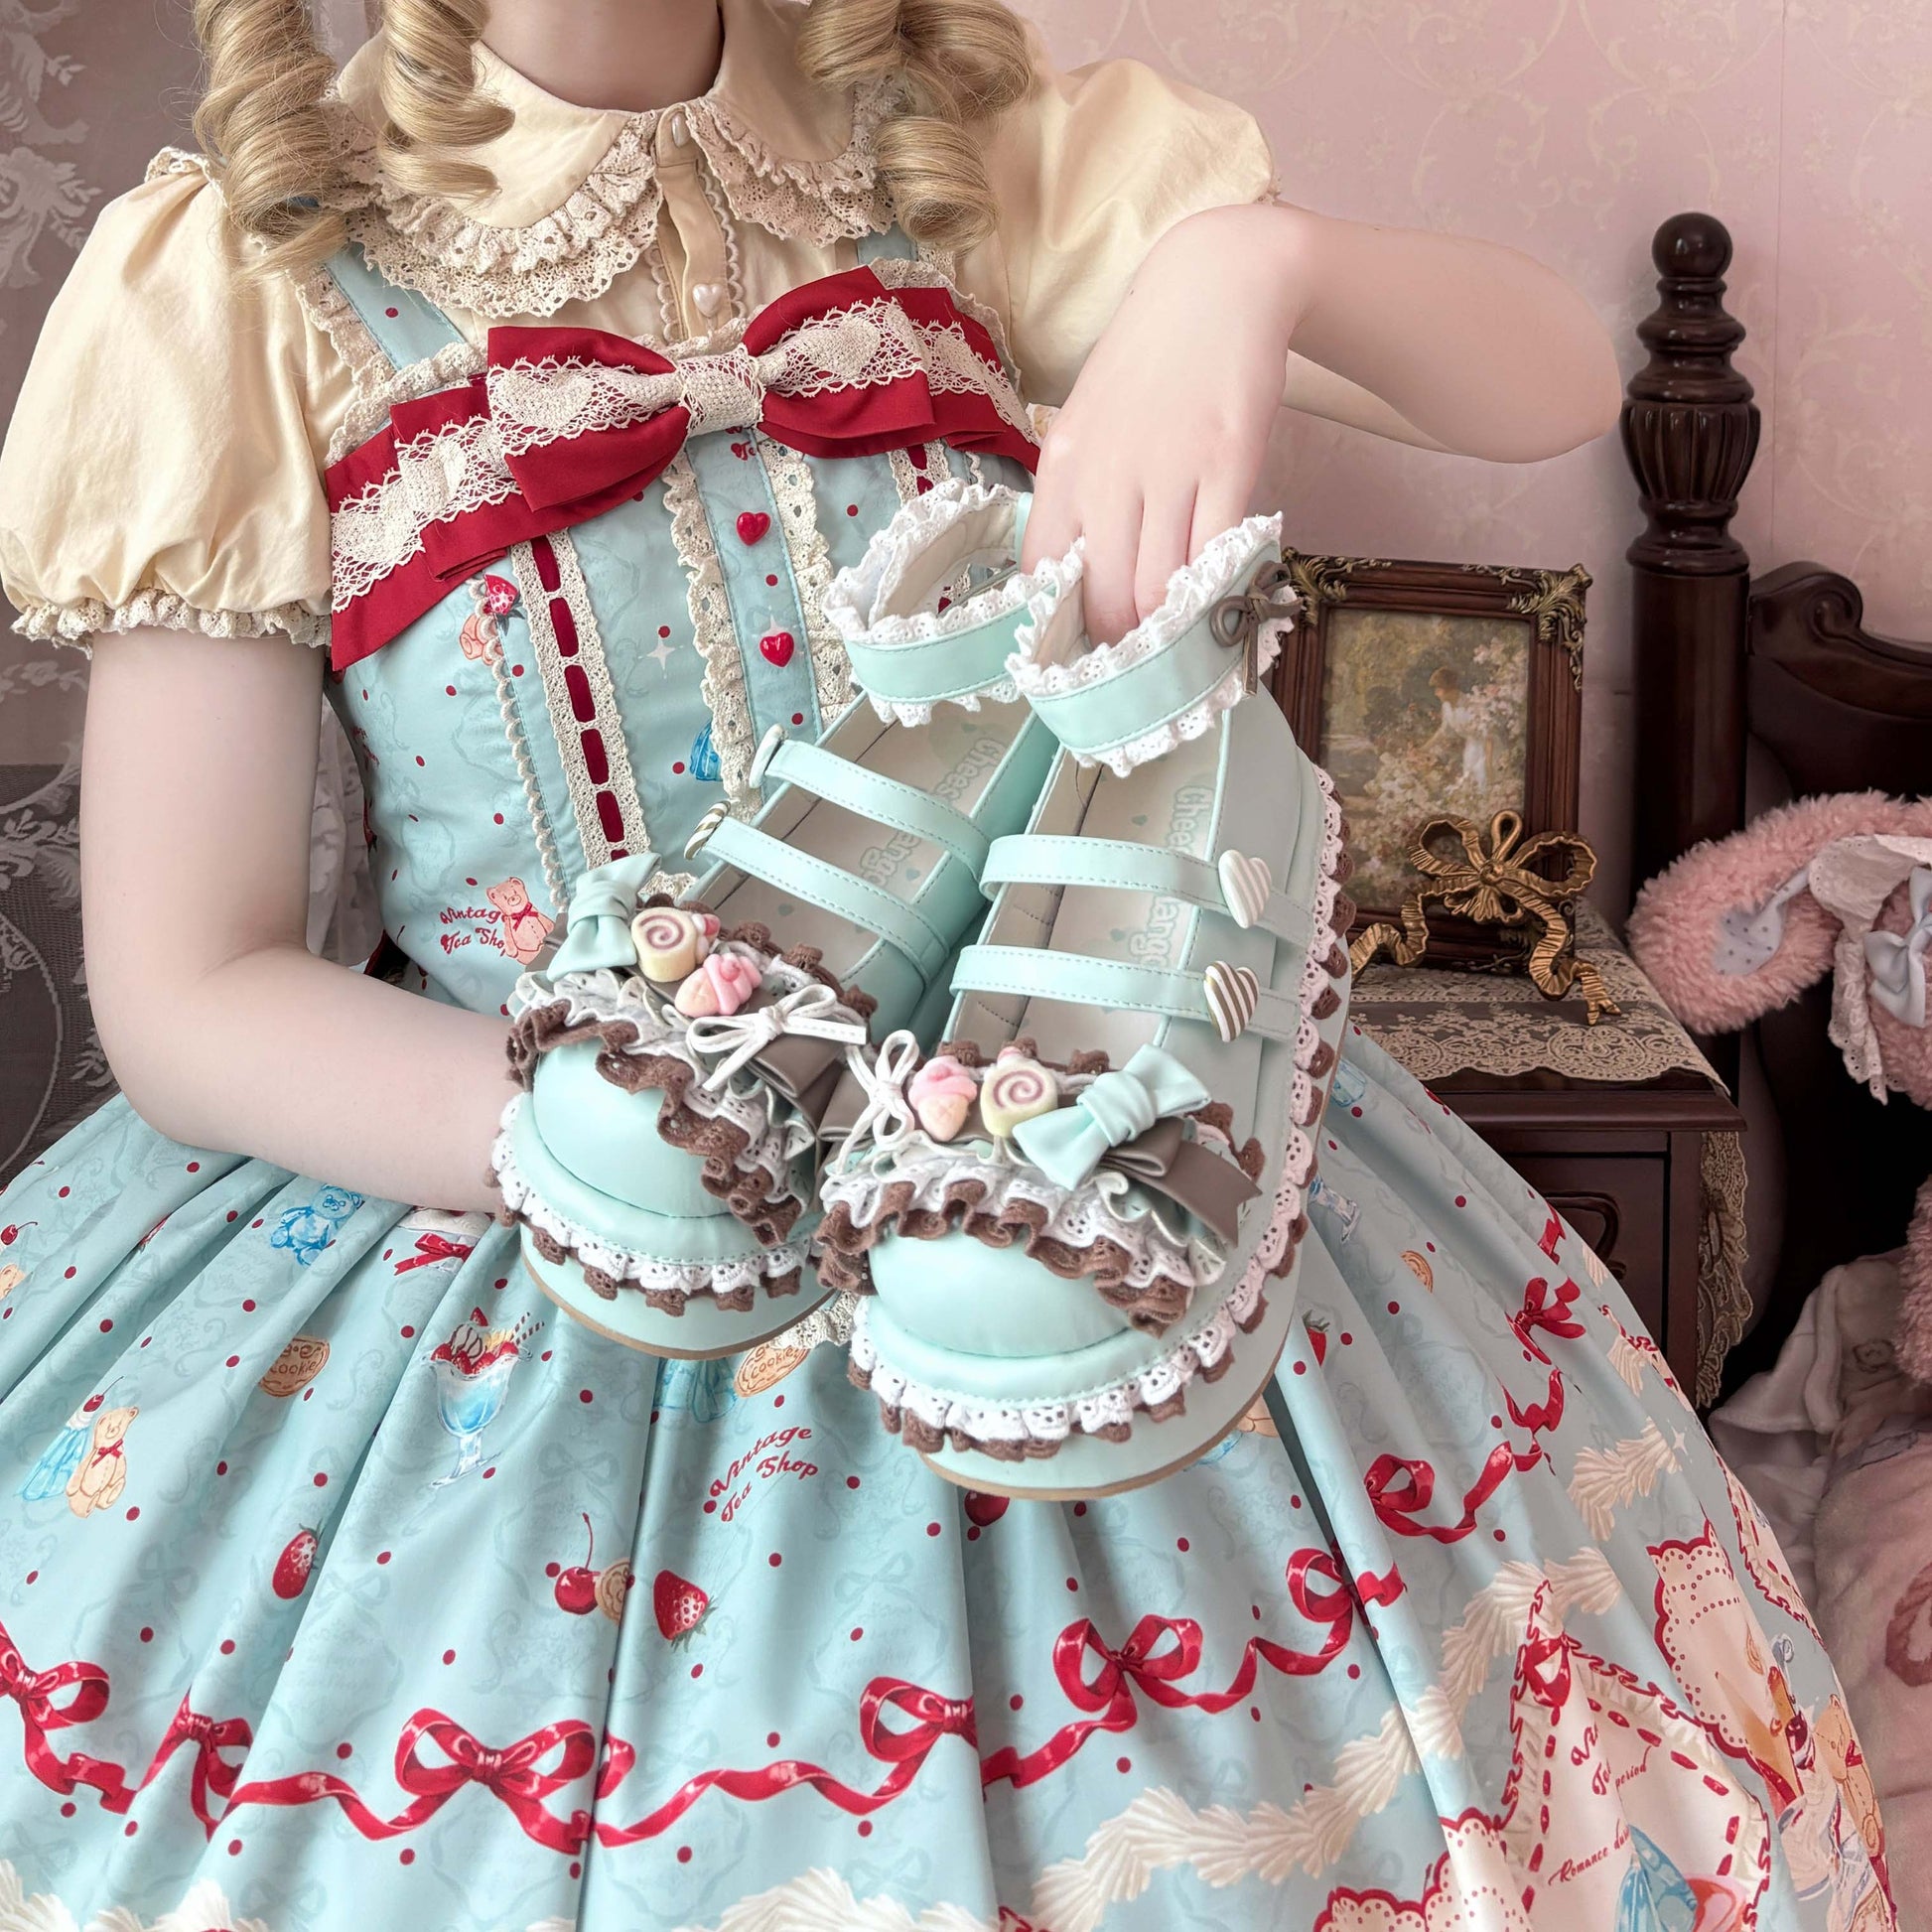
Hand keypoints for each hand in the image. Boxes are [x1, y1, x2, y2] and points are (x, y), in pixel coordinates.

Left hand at [1019, 203, 1301, 645]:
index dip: (1064, 628)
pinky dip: (1216, 595)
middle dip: (1121, 647)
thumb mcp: (1085, 424)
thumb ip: (1078, 498)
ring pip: (1159, 592)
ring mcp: (1169, 472)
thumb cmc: (1148, 363)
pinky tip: (1218, 604)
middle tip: (1139, 665)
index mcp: (1063, 468)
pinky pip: (1215, 557)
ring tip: (1179, 644)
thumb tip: (1071, 580)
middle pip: (1105, 600)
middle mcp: (1107, 475)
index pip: (1045, 575)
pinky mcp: (1229, 466)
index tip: (1083, 652)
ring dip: (1169, 632)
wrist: (1216, 286)